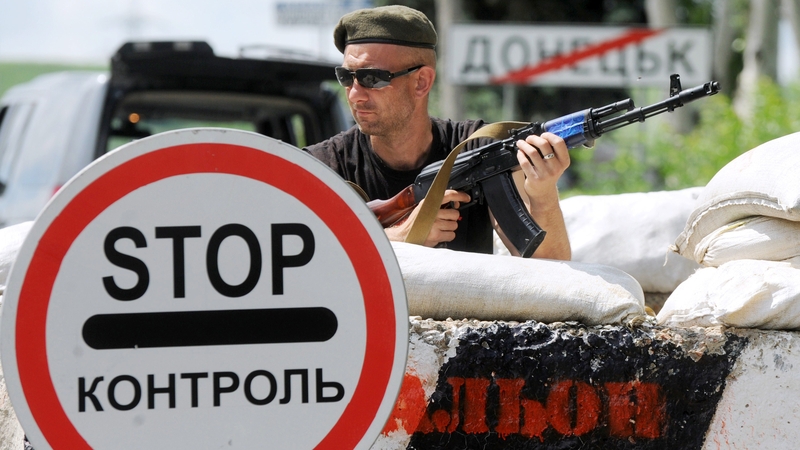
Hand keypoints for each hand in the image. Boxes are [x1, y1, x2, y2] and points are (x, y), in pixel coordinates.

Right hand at [384, 189, 469, 246]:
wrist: (405, 235)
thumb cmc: (415, 222)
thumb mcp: (423, 207)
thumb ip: (438, 204)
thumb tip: (456, 205)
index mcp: (429, 203)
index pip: (448, 195)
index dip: (460, 195)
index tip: (466, 198)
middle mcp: (432, 212)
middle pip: (455, 214)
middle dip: (451, 219)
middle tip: (443, 221)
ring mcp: (434, 224)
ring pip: (454, 225)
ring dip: (449, 228)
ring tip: (439, 228)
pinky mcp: (436, 235)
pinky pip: (452, 235)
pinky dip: (447, 236)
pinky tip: (439, 235)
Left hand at [510, 132, 571, 259]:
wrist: (544, 195)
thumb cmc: (549, 175)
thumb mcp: (556, 164)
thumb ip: (553, 150)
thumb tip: (542, 134)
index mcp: (564, 161)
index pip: (559, 142)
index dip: (549, 135)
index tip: (543, 135)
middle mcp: (556, 167)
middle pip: (544, 145)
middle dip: (534, 138)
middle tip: (529, 139)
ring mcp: (545, 173)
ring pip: (532, 152)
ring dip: (524, 145)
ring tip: (521, 143)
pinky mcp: (534, 178)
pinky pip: (524, 162)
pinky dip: (520, 155)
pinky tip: (519, 153)